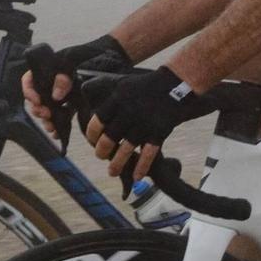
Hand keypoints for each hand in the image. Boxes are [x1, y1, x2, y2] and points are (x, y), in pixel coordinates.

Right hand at [20, 35, 129, 135]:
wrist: (109, 56)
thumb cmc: (89, 53)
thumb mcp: (74, 60)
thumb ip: (64, 76)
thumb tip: (56, 96)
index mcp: (47, 69)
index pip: (29, 80)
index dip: (29, 91)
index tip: (37, 100)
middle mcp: (51, 82)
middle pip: (36, 98)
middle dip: (39, 109)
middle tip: (47, 115)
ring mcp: (60, 93)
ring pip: (46, 109)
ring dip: (46, 120)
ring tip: (52, 127)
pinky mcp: (70, 103)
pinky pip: (60, 115)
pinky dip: (57, 124)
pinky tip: (58, 132)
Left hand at [86, 66, 203, 180]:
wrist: (174, 85)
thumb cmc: (145, 86)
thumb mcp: (122, 84)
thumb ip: (107, 94)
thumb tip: (85, 94)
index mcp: (117, 100)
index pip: (98, 121)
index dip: (92, 135)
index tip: (92, 141)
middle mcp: (128, 113)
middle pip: (109, 138)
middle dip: (102, 151)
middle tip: (100, 156)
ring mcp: (144, 124)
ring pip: (126, 150)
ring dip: (117, 164)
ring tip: (112, 172)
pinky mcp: (159, 132)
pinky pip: (148, 154)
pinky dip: (141, 167)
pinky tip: (136, 177)